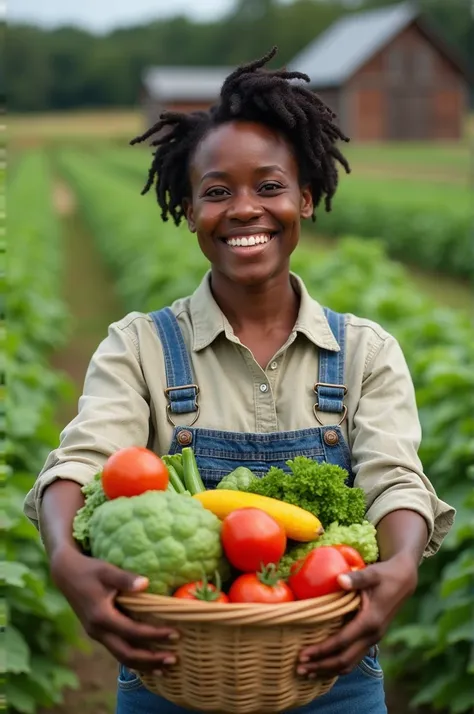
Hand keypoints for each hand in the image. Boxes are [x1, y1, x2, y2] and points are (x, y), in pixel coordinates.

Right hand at [50, 546, 178, 672]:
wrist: (66, 574)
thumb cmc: (89, 570)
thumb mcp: (107, 570)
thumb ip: (125, 579)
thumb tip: (146, 584)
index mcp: (101, 616)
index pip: (133, 632)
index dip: (154, 635)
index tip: (175, 634)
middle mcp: (98, 631)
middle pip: (126, 654)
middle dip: (150, 660)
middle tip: (173, 660)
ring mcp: (97, 634)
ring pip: (121, 657)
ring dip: (143, 664)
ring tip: (164, 668)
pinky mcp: (98, 633)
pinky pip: (117, 651)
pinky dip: (133, 659)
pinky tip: (146, 662)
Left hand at [297, 552, 417, 678]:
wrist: (404, 580)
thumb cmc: (385, 575)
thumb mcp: (372, 573)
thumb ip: (356, 578)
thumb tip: (339, 579)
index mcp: (370, 621)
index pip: (341, 642)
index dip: (322, 651)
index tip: (303, 655)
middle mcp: (372, 635)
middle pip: (344, 660)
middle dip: (321, 666)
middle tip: (299, 669)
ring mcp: (373, 639)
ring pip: (349, 663)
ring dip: (328, 670)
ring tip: (307, 673)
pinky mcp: (371, 638)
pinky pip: (353, 658)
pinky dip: (338, 665)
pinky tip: (324, 667)